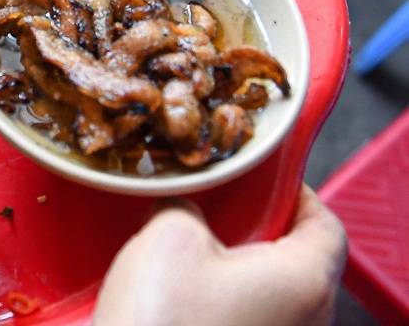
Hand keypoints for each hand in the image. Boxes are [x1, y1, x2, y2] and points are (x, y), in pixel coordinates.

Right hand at [93, 184, 346, 325]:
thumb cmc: (162, 321)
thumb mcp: (169, 233)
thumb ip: (186, 207)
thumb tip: (182, 209)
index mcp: (303, 280)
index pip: (326, 225)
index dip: (294, 193)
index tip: (262, 178)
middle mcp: (306, 321)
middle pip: (299, 260)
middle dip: (257, 229)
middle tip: (215, 208)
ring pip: (271, 294)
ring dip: (235, 269)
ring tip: (188, 251)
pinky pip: (248, 320)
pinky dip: (223, 302)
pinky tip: (179, 293)